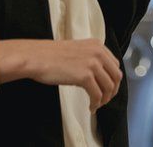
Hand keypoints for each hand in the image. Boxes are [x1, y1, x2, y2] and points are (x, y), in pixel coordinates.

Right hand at [0, 39, 122, 111]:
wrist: (36, 57)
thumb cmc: (51, 56)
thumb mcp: (77, 50)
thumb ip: (90, 58)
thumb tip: (98, 77)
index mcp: (97, 45)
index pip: (115, 64)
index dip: (113, 79)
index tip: (108, 88)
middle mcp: (98, 52)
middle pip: (116, 76)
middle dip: (112, 91)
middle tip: (105, 100)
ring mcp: (92, 64)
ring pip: (108, 87)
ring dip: (104, 99)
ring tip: (97, 105)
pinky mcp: (85, 76)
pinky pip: (97, 95)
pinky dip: (95, 103)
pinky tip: (90, 107)